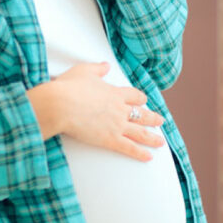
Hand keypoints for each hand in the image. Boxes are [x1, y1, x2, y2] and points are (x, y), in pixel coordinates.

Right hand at [27, 63, 165, 161]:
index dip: (140, 98)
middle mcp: (119, 109)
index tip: (144, 100)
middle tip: (160, 121)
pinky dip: (140, 153)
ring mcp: (116, 125)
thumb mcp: (84, 71)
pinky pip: (129, 147)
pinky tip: (149, 157)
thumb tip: (106, 65)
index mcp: (114, 92)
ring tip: (161, 142)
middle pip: (141, 114)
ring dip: (152, 137)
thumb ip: (97, 69)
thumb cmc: (69, 87)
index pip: (133, 95)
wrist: (61, 104)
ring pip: (140, 132)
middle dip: (152, 118)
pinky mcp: (109, 139)